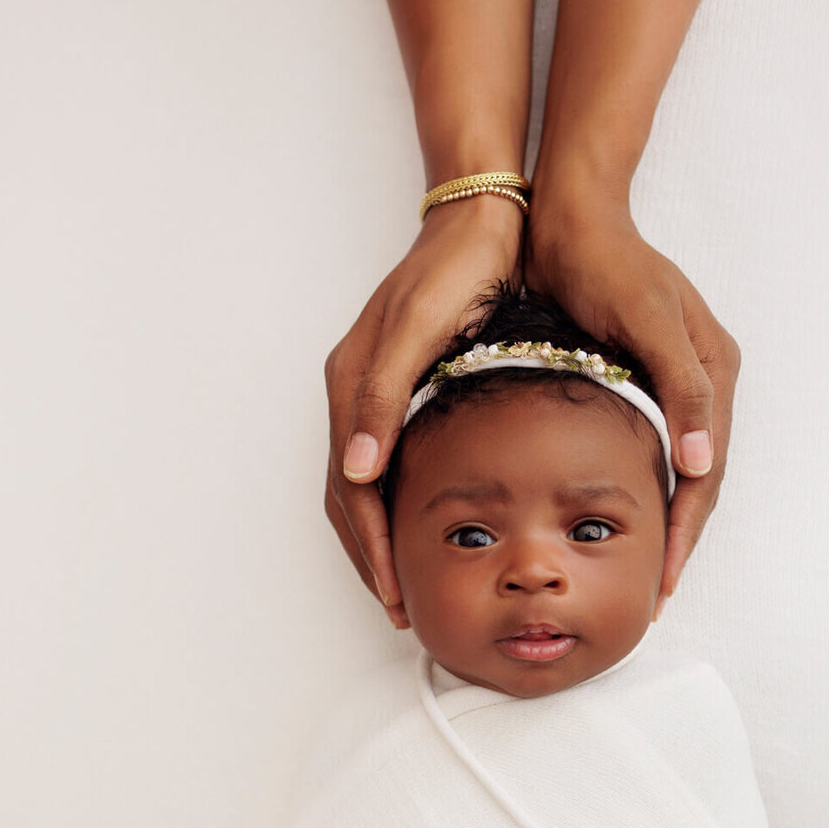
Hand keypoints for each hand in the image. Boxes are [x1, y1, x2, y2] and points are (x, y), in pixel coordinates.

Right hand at [323, 194, 524, 625]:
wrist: (482, 220)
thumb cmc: (458, 273)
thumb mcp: (420, 333)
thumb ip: (384, 400)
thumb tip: (355, 469)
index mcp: (352, 385)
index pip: (351, 490)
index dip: (372, 547)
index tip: (395, 592)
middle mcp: (352, 393)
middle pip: (346, 497)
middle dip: (368, 557)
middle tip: (398, 606)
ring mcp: (370, 390)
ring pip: (358, 487)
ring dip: (376, 540)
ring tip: (402, 583)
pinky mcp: (396, 386)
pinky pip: (379, 465)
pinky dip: (391, 507)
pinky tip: (417, 527)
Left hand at [523, 188, 740, 607]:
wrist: (570, 215)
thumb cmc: (604, 263)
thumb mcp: (649, 322)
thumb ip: (683, 391)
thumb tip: (703, 464)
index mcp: (715, 372)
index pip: (707, 474)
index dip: (686, 531)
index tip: (663, 582)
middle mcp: (707, 380)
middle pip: (701, 480)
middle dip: (681, 539)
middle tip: (655, 595)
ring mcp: (678, 379)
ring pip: (682, 470)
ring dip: (667, 521)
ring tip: (644, 571)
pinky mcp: (647, 377)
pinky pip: (656, 448)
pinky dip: (645, 489)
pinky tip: (622, 516)